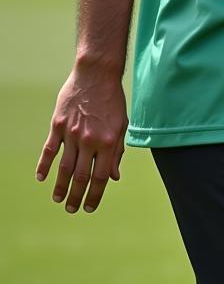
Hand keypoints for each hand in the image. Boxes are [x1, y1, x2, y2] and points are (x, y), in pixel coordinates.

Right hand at [37, 65, 127, 213]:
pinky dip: (44, 166)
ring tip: (58, 200)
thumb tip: (114, 176)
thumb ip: (118, 152)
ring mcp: (72, 133)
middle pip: (81, 176)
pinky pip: (49, 151)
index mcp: (109, 141)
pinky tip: (42, 179)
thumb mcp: (122, 124)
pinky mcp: (58, 125)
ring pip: (64, 168)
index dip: (95, 195)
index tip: (89, 207)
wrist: (97, 74)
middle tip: (72, 209)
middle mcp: (90, 140)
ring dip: (60, 187)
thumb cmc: (112, 100)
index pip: (101, 176)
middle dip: (76, 196)